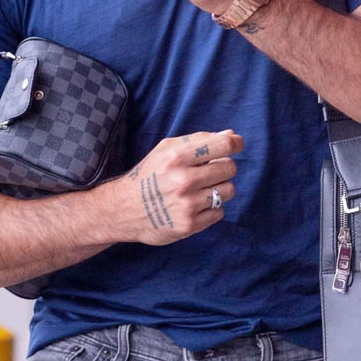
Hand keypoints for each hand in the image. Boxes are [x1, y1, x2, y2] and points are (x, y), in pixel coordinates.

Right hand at [110, 129, 242, 245]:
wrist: (124, 209)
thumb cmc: (149, 175)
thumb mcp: (167, 150)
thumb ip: (199, 140)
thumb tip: (231, 135)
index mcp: (177, 156)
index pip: (223, 145)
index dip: (235, 143)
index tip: (236, 145)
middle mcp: (183, 180)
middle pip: (229, 169)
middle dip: (223, 168)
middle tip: (208, 172)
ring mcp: (187, 204)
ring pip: (228, 191)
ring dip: (219, 189)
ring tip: (201, 190)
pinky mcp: (190, 225)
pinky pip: (220, 212)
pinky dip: (211, 208)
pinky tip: (195, 205)